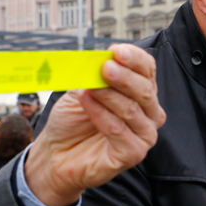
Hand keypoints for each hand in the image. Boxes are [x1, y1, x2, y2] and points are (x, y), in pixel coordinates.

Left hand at [24, 45, 165, 205]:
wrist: (56, 153)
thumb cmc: (72, 122)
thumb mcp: (81, 89)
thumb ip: (93, 75)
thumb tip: (100, 58)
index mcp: (141, 93)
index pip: (148, 70)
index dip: (134, 59)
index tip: (115, 52)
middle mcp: (149, 113)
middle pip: (145, 90)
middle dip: (125, 76)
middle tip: (105, 68)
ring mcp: (144, 135)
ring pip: (133, 110)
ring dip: (109, 95)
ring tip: (88, 87)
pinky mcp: (133, 154)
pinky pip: (120, 131)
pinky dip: (101, 115)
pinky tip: (86, 103)